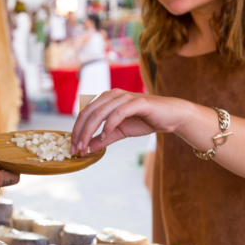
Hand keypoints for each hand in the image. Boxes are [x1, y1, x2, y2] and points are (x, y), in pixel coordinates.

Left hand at [71, 89, 189, 155]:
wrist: (171, 116)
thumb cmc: (145, 120)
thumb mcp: (120, 132)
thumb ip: (104, 139)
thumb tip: (87, 149)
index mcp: (106, 99)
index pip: (85, 113)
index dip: (76, 131)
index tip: (73, 148)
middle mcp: (113, 94)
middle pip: (88, 112)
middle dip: (80, 132)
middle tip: (76, 149)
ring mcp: (125, 97)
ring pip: (99, 112)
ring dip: (90, 131)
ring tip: (86, 146)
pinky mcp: (138, 102)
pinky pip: (118, 112)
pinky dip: (109, 125)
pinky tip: (106, 135)